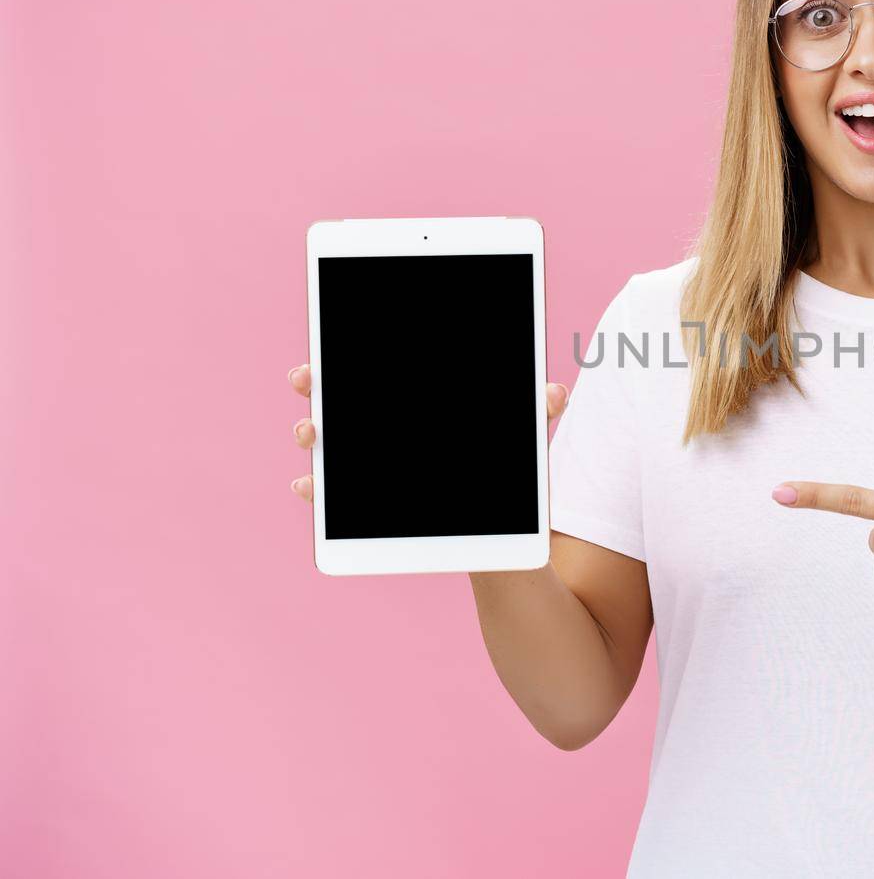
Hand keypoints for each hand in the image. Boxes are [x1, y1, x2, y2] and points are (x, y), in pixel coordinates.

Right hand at [286, 364, 569, 502]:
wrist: (509, 536)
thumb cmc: (508, 474)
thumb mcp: (521, 441)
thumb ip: (534, 414)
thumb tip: (555, 393)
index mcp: (415, 405)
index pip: (374, 369)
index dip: (347, 353)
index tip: (332, 348)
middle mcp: (386, 431)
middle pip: (341, 399)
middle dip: (317, 385)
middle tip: (308, 378)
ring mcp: (372, 471)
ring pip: (330, 446)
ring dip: (312, 434)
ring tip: (312, 432)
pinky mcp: (370, 511)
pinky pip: (334, 500)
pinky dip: (316, 492)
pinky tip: (307, 487)